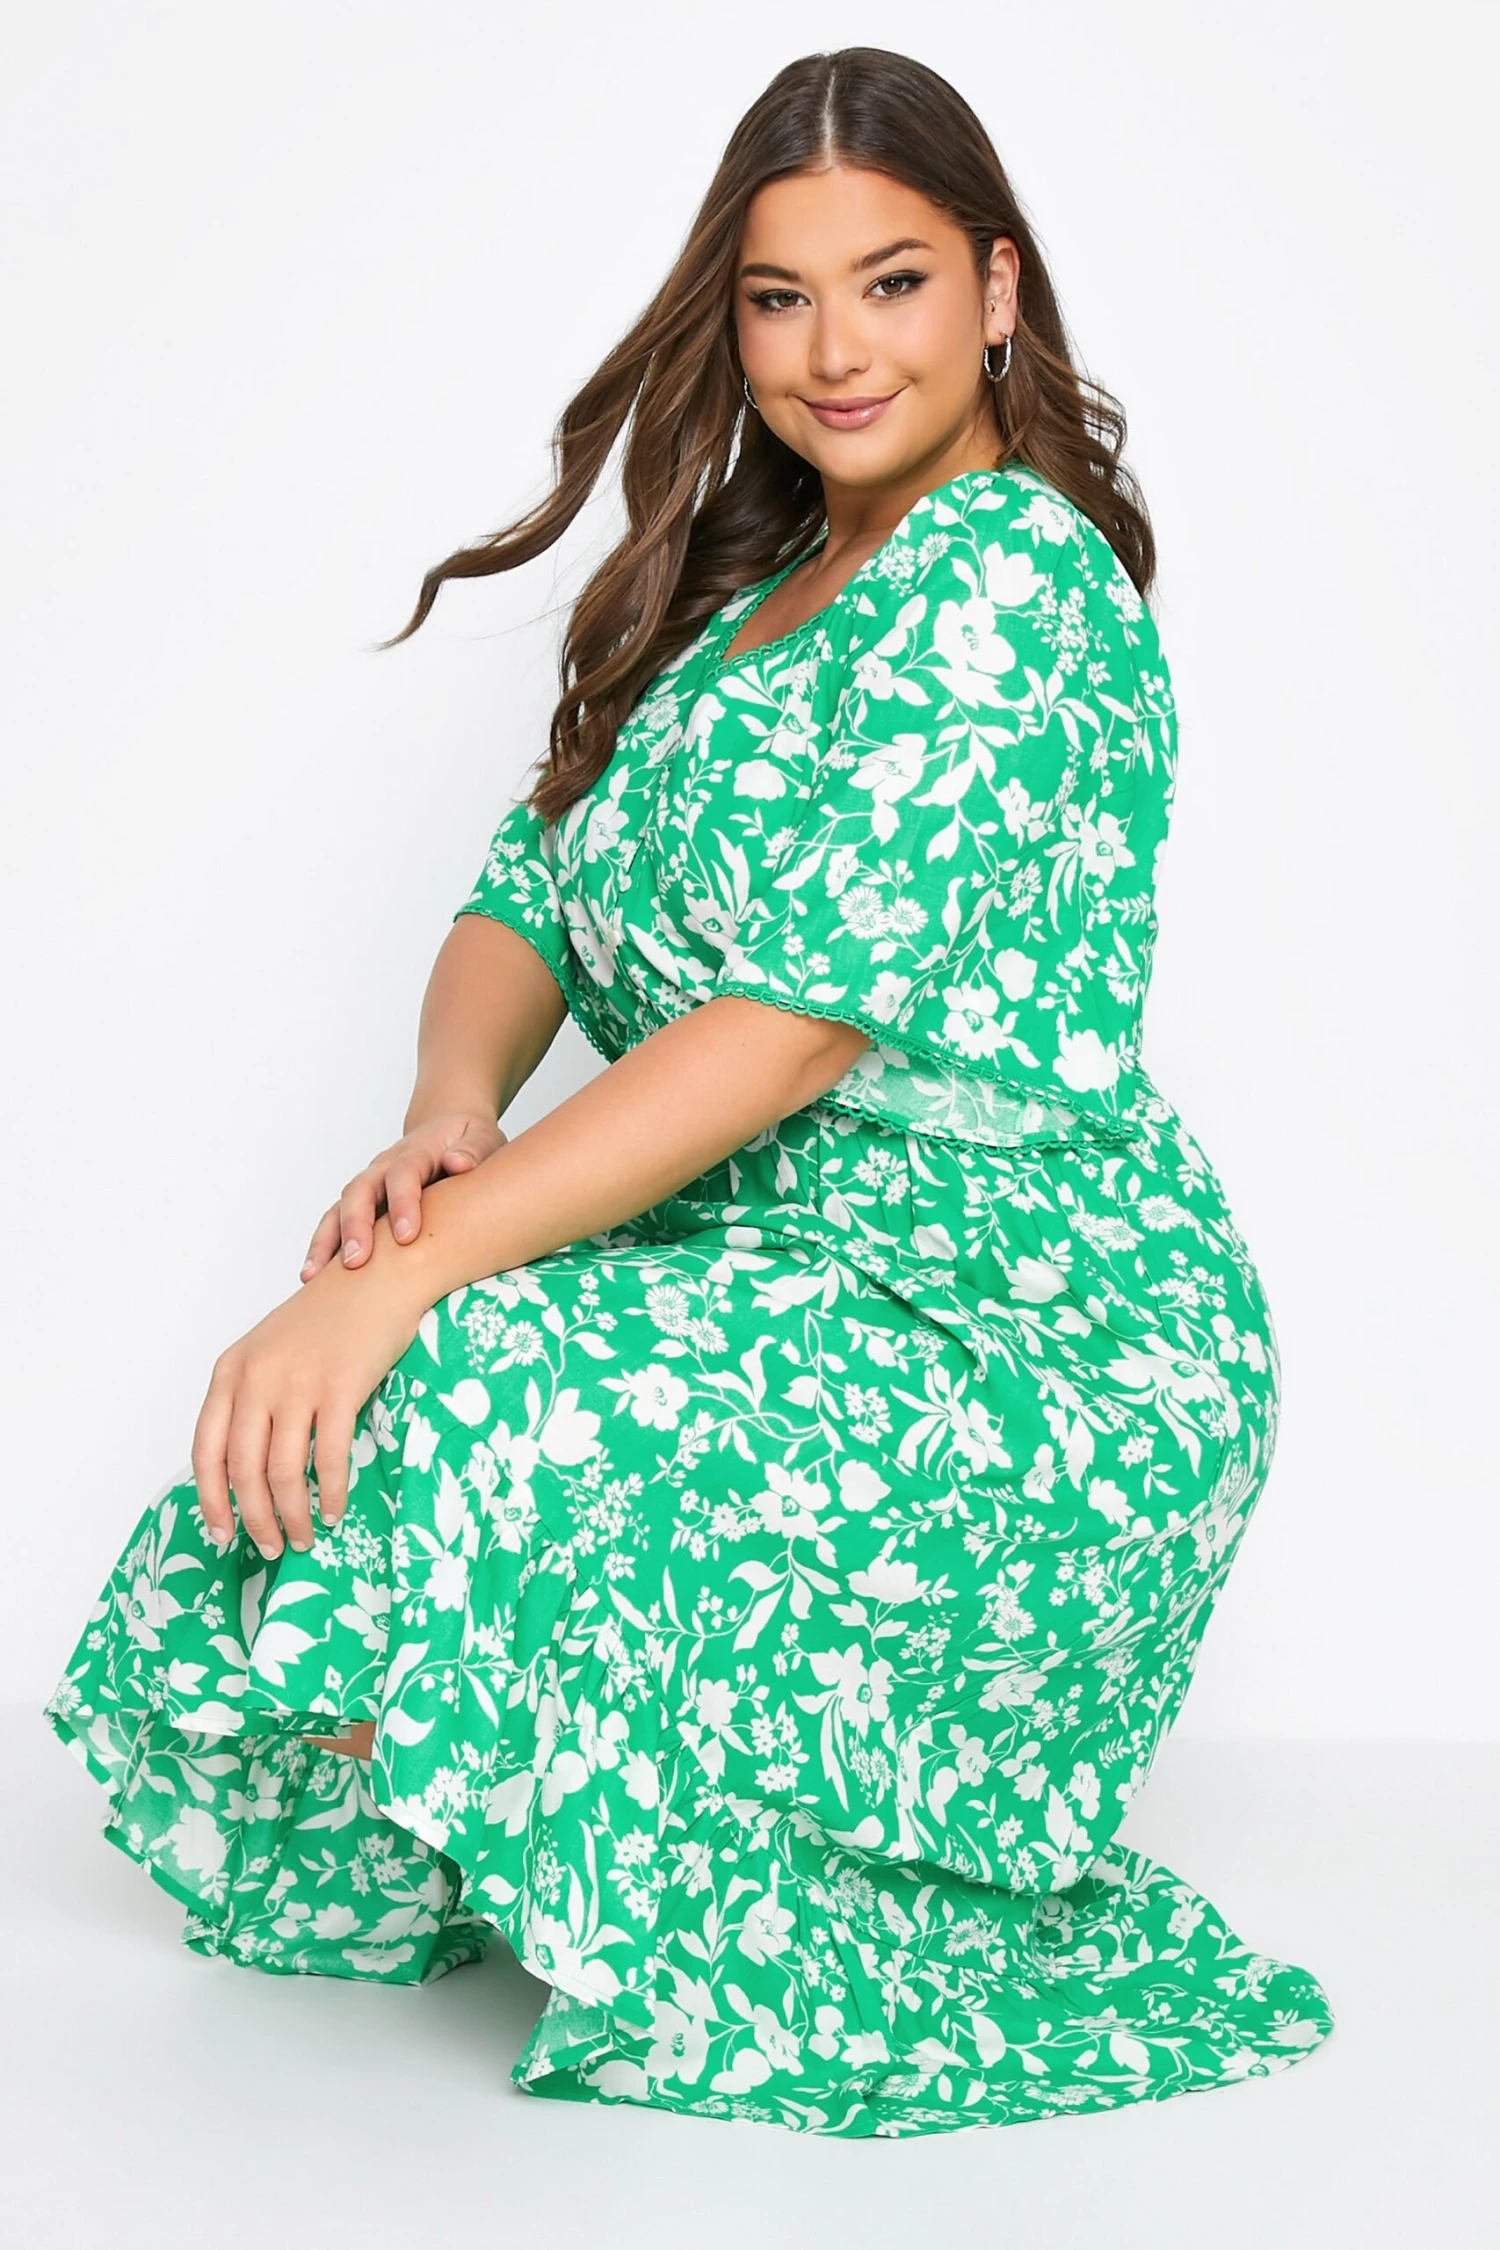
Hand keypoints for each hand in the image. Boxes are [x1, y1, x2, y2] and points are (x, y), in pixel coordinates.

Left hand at [193, 1223, 431, 1555]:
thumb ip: (252, 1400)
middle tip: (272, 1547)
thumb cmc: (329, 1319)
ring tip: (305, 1537)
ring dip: (292, 1516)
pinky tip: (335, 1511)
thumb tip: (244, 1469)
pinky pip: (329, 1459)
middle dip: (254, 1520)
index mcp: (231, 1371)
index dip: (211, 1501)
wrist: (378, 1277)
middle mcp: (256, 1378)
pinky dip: (331, 1495)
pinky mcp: (340, 1389)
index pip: (206, 1451)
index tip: (221, 1534)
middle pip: (242, 1471)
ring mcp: (297, 1383)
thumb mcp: (270, 1352)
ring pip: (282, 1473)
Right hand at [300, 1110, 506, 1278]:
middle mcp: (383, 1168)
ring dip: (326, 1242)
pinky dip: (322, 1249)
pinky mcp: (362, 1205)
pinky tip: (313, 1279)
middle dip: (355, 1226)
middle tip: (357, 1262)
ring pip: (338, 1209)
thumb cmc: (468, 1142)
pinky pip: (334, 1224)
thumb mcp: (480, 1139)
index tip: (407, 1237)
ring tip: (314, 1277)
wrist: (447, 1130)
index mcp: (415, 1152)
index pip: (404, 1173)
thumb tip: (458, 1164)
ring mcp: (369, 1186)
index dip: (402, 1203)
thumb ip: (472, 1151)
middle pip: (360, 1191)